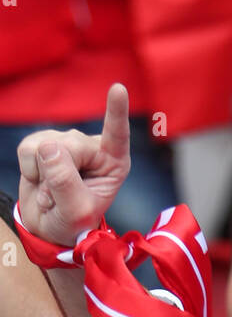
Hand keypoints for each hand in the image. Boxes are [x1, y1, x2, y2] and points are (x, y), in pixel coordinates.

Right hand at [17, 84, 130, 244]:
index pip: (117, 136)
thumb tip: (49, 147)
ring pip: (45, 147)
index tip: (118, 89)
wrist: (49, 227)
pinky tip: (39, 181)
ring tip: (53, 194)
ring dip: (43, 178)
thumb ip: (65, 183)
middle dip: (58, 176)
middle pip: (69, 146)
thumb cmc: (73, 224)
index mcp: (114, 163)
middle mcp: (92, 147)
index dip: (116, 113)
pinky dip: (29, 171)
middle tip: (60, 200)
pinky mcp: (42, 141)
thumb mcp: (75, 212)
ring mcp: (67, 142)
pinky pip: (27, 149)